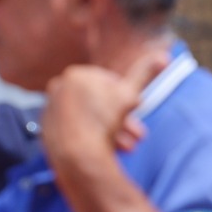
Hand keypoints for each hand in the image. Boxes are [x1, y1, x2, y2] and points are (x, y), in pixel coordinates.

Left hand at [42, 49, 163, 171]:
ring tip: (126, 147)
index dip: (126, 97)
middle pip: (97, 102)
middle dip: (120, 119)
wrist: (78, 154)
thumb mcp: (130, 95)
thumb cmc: (104, 122)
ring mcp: (51, 110)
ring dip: (110, 131)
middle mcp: (58, 88)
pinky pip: (75, 132)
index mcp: (76, 74)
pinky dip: (90, 138)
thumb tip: (164, 57)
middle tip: (137, 135)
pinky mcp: (47, 130)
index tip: (136, 110)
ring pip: (88, 118)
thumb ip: (145, 74)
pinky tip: (104, 149)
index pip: (108, 82)